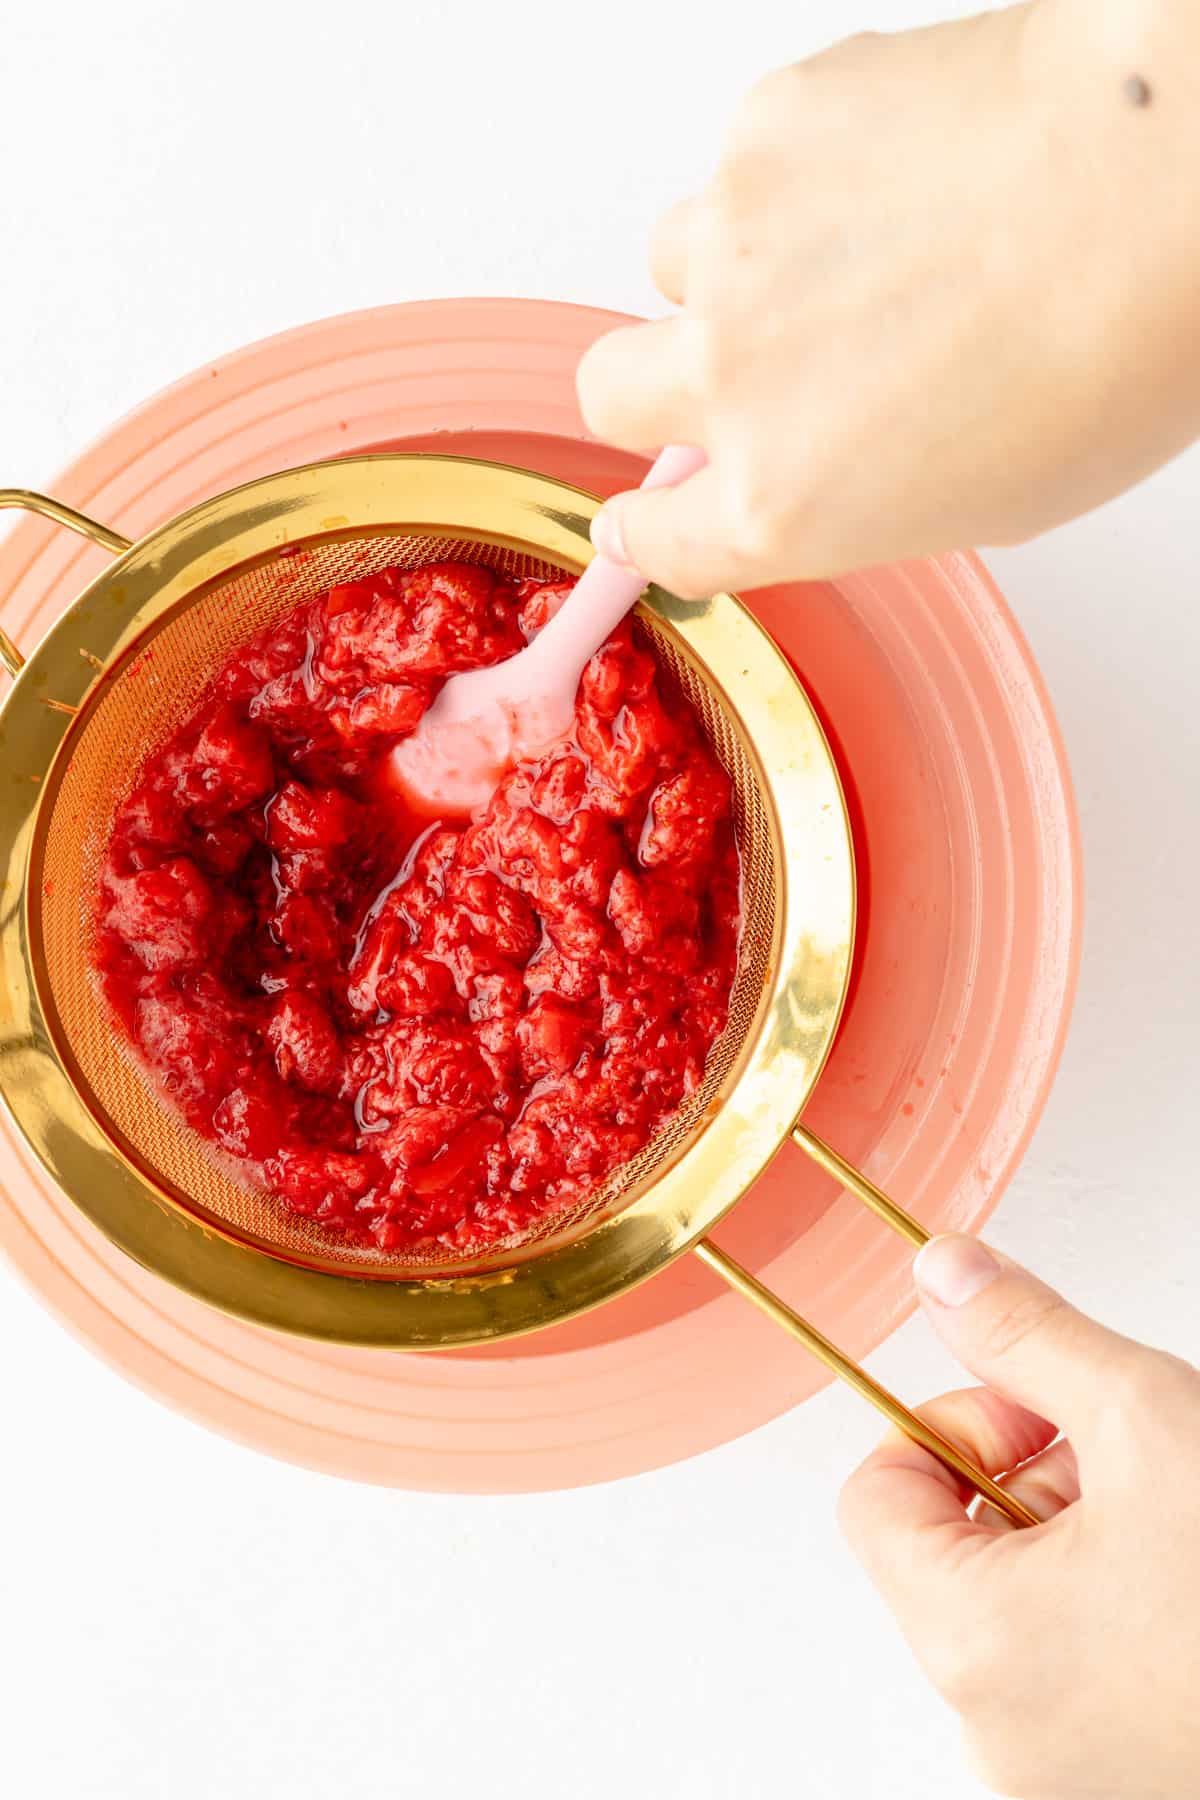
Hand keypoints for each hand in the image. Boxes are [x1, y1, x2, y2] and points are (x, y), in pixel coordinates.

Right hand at [576, 1, 1199, 594]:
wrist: (1162, 183)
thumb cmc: (1112, 348)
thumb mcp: (983, 503)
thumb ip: (856, 501)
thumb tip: (818, 466)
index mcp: (780, 504)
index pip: (651, 540)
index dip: (651, 529)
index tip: (654, 516)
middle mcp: (731, 383)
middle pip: (610, 395)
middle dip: (656, 392)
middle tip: (738, 371)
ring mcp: (731, 250)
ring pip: (674, 264)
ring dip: (735, 272)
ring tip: (859, 253)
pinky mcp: (760, 130)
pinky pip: (746, 164)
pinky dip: (801, 177)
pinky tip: (895, 178)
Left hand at [838, 1234, 1199, 1798]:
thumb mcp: (1146, 1419)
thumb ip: (1026, 1337)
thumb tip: (947, 1277)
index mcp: (970, 1640)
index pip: (876, 1492)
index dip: (957, 1426)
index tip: (1039, 1412)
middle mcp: (995, 1728)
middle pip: (954, 1549)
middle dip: (1038, 1481)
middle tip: (1135, 1467)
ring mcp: (1058, 1771)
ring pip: (1023, 1607)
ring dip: (1087, 1542)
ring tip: (1181, 1531)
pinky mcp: (1117, 1783)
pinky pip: (1077, 1669)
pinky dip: (1119, 1610)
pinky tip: (1191, 1591)